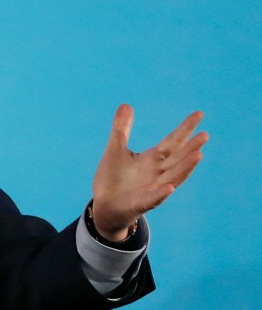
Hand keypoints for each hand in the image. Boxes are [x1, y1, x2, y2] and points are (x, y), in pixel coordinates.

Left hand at [92, 104, 207, 239]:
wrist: (104, 205)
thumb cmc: (113, 178)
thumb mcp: (115, 150)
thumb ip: (121, 129)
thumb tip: (126, 104)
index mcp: (152, 159)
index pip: (172, 141)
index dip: (185, 128)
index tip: (199, 113)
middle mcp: (157, 173)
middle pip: (177, 158)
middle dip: (191, 147)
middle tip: (205, 135)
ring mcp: (151, 189)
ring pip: (172, 177)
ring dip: (185, 167)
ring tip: (198, 155)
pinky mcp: (140, 204)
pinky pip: (153, 199)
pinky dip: (161, 193)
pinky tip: (169, 187)